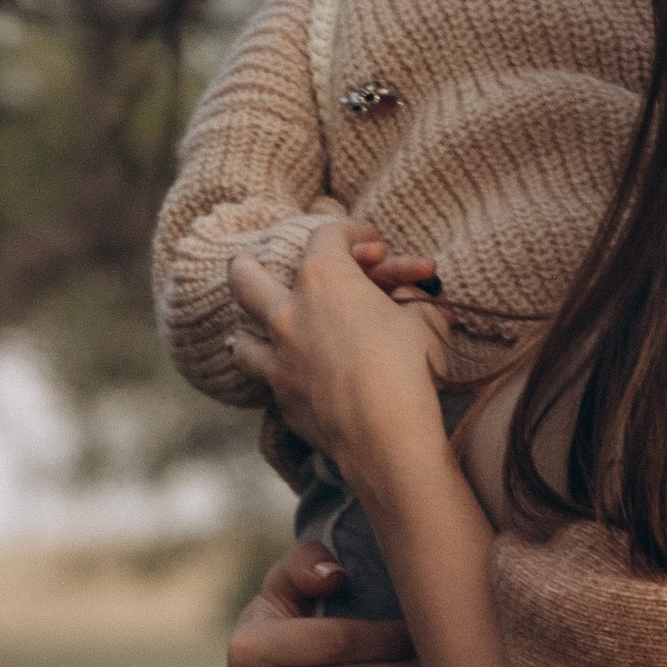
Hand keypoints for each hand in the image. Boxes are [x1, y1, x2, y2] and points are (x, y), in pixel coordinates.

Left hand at [228, 223, 450, 483]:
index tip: (372, 242)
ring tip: (243, 333)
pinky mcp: (283, 398)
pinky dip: (273, 375)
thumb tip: (414, 301)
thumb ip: (412, 302)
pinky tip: (279, 380)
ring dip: (246, 331)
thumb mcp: (423, 320)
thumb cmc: (409, 365)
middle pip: (246, 277)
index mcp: (325, 278)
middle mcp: (289, 312)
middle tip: (243, 260)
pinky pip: (267, 381)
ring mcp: (279, 357)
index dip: (352, 233)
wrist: (388, 433)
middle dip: (244, 265)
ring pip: (243, 338)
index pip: (328, 236)